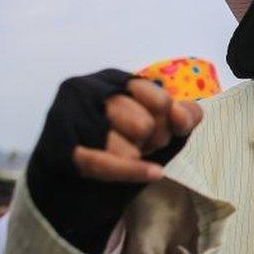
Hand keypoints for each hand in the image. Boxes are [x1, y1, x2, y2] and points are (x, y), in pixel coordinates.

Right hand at [71, 78, 201, 182]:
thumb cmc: (128, 131)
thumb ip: (185, 113)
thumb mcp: (162, 118)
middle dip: (154, 140)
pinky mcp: (67, 149)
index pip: (160, 101)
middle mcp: (94, 94)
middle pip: (145, 126)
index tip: (168, 124)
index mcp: (118, 81)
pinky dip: (133, 171)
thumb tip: (179, 114)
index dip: (171, 119)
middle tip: (145, 141)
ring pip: (127, 148)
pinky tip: (155, 173)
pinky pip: (104, 164)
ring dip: (136, 156)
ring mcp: (78, 121)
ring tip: (130, 151)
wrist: (81, 156)